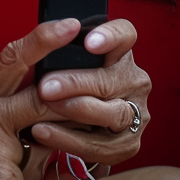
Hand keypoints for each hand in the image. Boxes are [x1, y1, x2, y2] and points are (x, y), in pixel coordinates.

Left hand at [29, 18, 150, 166]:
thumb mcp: (62, 63)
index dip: (110, 36)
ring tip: (44, 109)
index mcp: (119, 54)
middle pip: (111, 80)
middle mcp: (134, 81)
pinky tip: (43, 132)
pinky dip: (69, 139)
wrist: (71, 126)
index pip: (125, 35)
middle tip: (45, 87)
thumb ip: (60, 52)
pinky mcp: (129, 143)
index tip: (88, 42)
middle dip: (76, 83)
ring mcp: (136, 113)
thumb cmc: (63, 84)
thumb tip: (46, 38)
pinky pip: (101, 145)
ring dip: (76, 111)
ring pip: (113, 113)